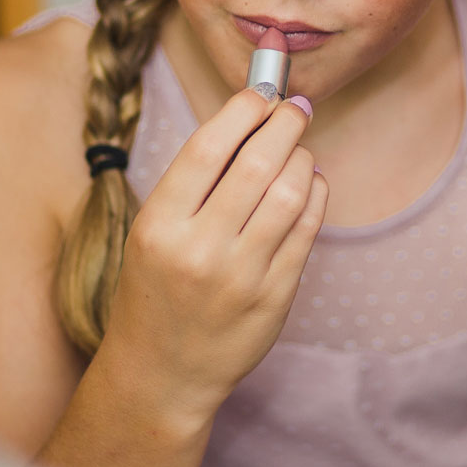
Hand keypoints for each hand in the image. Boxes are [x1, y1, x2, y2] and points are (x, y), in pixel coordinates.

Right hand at [98, 88, 326, 420]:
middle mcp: (199, 249)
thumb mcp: (151, 234)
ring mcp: (242, 276)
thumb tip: (248, 120)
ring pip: (290, 194)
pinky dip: (315, 195)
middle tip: (294, 107)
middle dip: (283, 124)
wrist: (161, 375)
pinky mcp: (275, 297)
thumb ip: (194, 185)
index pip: (208, 148)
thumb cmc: (155, 292)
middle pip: (256, 164)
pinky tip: (312, 182)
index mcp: (158, 226)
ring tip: (300, 148)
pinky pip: (306, 231)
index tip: (261, 91)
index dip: (242, 109)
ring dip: (302, 158)